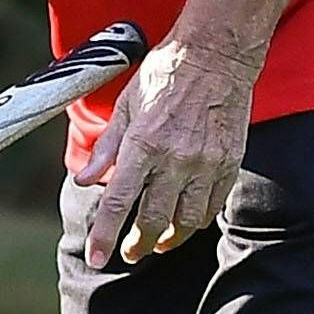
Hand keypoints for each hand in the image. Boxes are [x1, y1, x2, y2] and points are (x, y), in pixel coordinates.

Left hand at [71, 40, 252, 267]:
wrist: (216, 56)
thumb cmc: (166, 74)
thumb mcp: (126, 104)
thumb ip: (106, 147)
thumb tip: (85, 180)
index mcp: (143, 143)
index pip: (118, 202)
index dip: (105, 235)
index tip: (96, 258)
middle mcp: (175, 158)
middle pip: (153, 220)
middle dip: (138, 245)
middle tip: (130, 252)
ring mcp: (205, 163)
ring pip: (186, 222)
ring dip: (168, 239)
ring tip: (158, 242)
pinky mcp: (228, 163)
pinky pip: (211, 207)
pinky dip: (196, 222)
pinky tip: (185, 221)